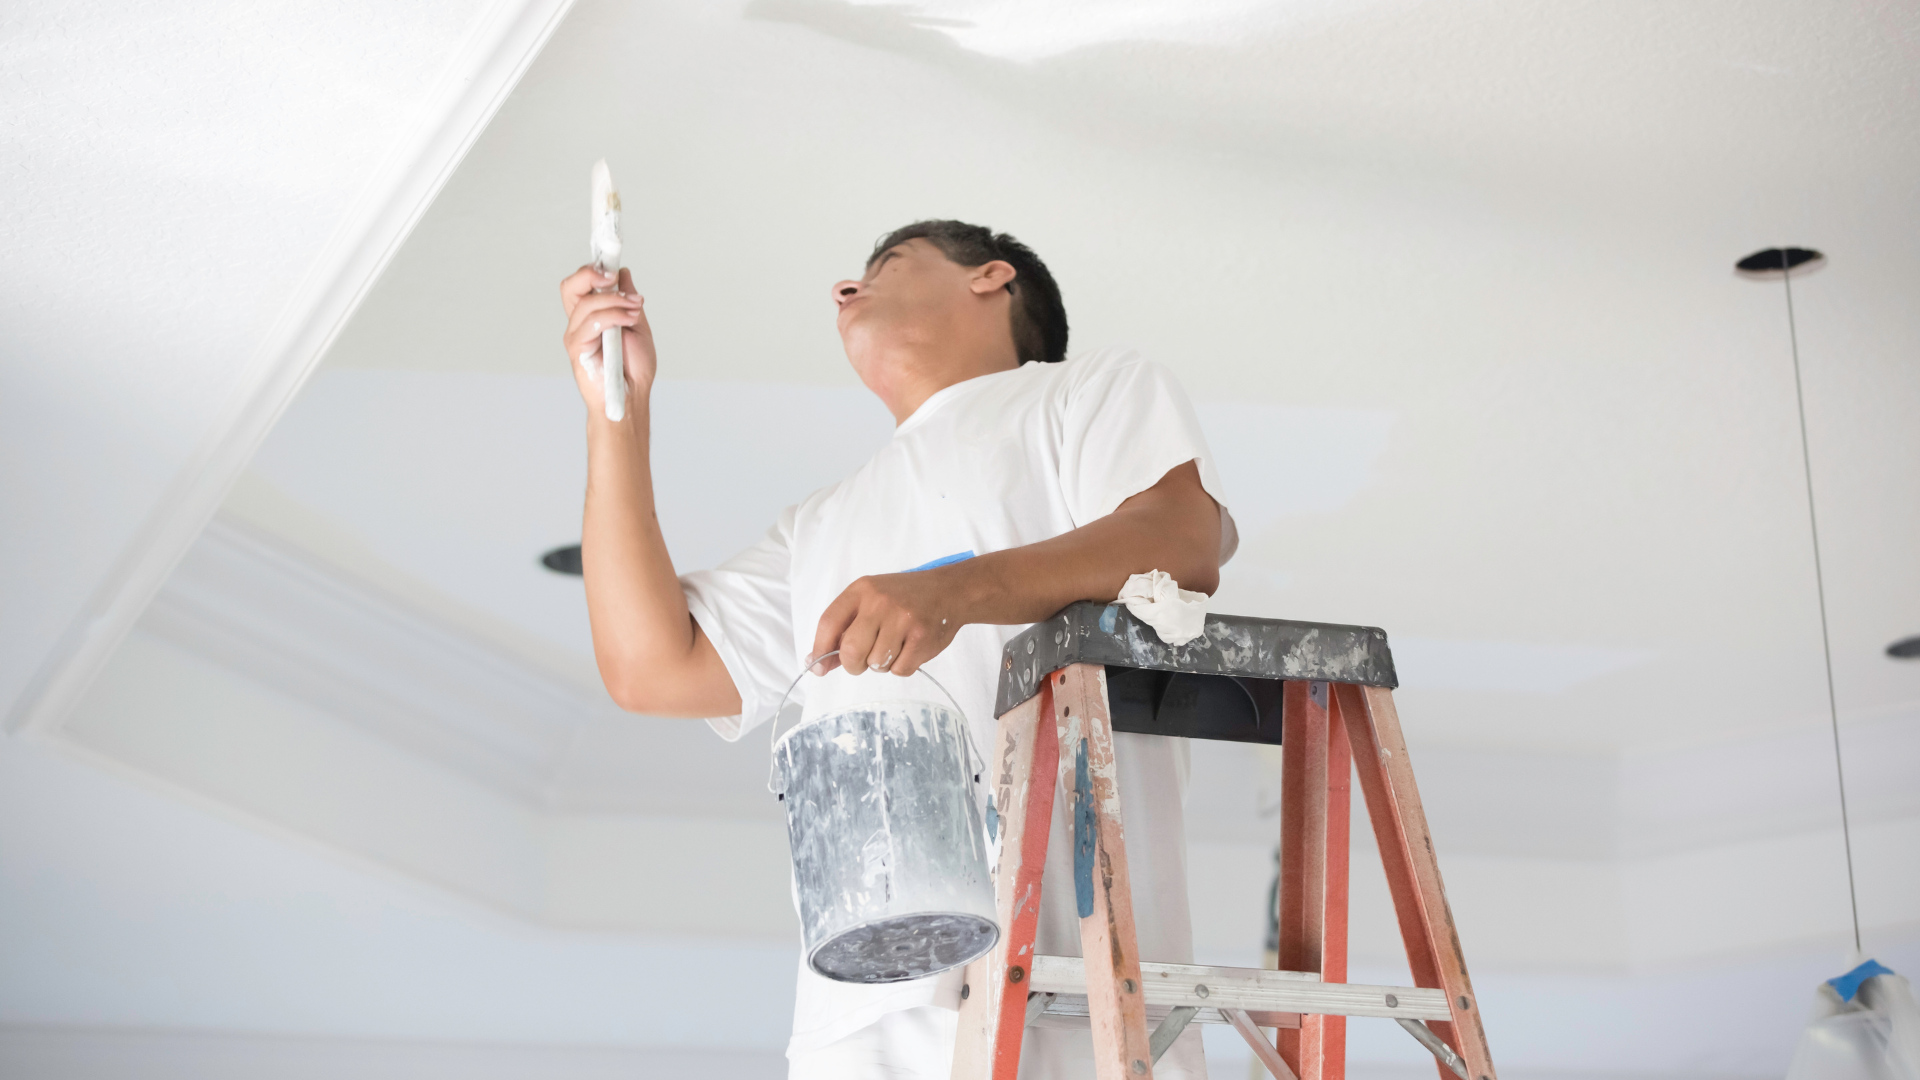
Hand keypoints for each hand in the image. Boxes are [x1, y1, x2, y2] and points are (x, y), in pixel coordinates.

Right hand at [560, 265, 657, 412]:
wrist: (632, 395)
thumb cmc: (634, 368)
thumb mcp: (638, 325)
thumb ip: (628, 300)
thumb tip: (623, 273)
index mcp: (593, 314)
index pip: (583, 284)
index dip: (592, 268)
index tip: (611, 258)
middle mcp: (580, 322)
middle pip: (571, 287)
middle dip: (591, 274)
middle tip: (612, 277)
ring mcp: (577, 335)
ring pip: (585, 303)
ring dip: (614, 301)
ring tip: (635, 309)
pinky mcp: (577, 349)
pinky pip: (591, 324)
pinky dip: (612, 317)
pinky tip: (629, 321)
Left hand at [810, 571, 966, 677]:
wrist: (949, 591)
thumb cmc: (903, 598)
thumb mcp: (870, 600)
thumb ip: (844, 629)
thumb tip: (819, 663)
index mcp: (861, 590)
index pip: (828, 623)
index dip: (819, 650)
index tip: (818, 668)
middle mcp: (880, 602)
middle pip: (850, 651)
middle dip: (853, 665)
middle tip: (864, 661)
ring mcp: (902, 619)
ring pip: (876, 664)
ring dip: (881, 664)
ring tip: (894, 646)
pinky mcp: (922, 637)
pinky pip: (900, 670)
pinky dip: (902, 666)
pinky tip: (910, 649)